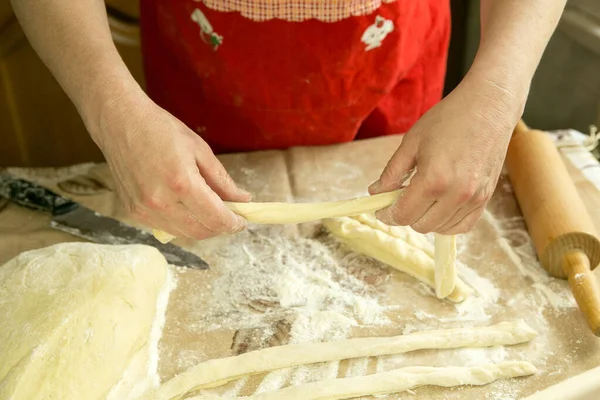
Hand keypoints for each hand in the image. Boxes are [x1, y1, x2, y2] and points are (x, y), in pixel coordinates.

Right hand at [91, 93, 249, 239]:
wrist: (120, 123)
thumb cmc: (161, 130)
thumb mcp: (199, 149)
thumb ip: (222, 179)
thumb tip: (243, 199)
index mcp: (182, 183)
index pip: (215, 218)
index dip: (233, 223)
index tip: (242, 221)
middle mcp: (161, 201)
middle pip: (200, 231)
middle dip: (219, 228)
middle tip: (229, 216)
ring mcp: (144, 209)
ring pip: (183, 233)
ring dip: (201, 227)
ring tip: (209, 211)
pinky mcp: (133, 211)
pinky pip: (165, 227)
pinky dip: (181, 223)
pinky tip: (186, 207)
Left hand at [369, 78, 522, 233]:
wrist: (488, 107)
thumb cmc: (448, 119)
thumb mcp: (411, 142)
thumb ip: (392, 173)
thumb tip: (375, 193)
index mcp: (433, 180)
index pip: (403, 214)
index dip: (387, 215)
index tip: (381, 210)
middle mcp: (456, 194)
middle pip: (421, 225)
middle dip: (405, 215)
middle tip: (401, 198)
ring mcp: (474, 198)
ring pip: (440, 228)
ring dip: (426, 219)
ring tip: (421, 197)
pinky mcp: (486, 198)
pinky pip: (463, 225)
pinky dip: (447, 222)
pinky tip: (438, 207)